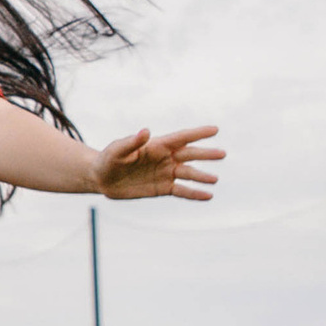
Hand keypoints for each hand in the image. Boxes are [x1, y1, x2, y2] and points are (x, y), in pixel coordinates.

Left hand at [92, 122, 221, 205]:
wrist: (102, 179)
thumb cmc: (108, 159)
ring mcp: (165, 173)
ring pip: (188, 174)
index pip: (181, 138)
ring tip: (215, 179)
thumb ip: (131, 142)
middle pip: (189, 155)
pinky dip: (194, 194)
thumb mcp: (117, 150)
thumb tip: (145, 131)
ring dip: (201, 176)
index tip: (215, 129)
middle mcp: (165, 158)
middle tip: (222, 154)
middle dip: (205, 154)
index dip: (197, 133)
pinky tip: (207, 196)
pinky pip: (182, 191)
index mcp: (157, 145)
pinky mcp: (162, 188)